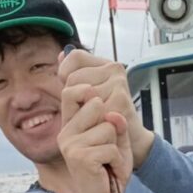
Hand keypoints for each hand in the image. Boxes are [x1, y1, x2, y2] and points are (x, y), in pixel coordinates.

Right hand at [57, 89, 130, 192]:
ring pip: (108, 127)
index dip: (88, 91)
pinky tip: (110, 170)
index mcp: (70, 125)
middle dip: (111, 125)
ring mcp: (71, 145)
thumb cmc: (108, 169)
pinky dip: (117, 161)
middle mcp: (66, 133)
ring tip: (109, 161)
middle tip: (108, 146)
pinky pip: (111, 148)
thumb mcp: (116, 140)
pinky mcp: (81, 158)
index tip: (98, 101)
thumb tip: (113, 115)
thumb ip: (116, 122)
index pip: (71, 92)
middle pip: (97, 105)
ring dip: (116, 147)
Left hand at [58, 50, 154, 167]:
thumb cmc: (107, 118)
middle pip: (74, 78)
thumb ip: (75, 75)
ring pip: (81, 94)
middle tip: (87, 113)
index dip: (65, 72)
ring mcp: (118, 82)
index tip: (71, 91)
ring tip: (95, 120)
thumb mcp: (88, 96)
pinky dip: (91, 122)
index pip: (75, 57)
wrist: (132, 139)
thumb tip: (61, 54)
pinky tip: (101, 126)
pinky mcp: (120, 99)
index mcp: (106, 65)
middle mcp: (114, 68)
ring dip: (82, 113)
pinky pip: (91, 109)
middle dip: (74, 99)